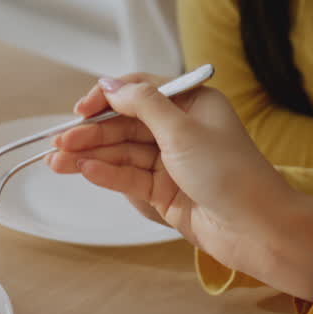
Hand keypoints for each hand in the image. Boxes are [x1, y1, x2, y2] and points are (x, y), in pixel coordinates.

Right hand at [47, 78, 312, 299]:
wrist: (256, 229)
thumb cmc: (230, 173)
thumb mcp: (183, 130)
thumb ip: (142, 104)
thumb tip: (109, 84)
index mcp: (192, 103)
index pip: (139, 91)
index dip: (106, 98)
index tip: (80, 110)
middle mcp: (180, 129)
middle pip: (124, 124)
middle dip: (91, 133)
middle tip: (58, 144)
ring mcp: (170, 161)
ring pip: (121, 153)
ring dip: (90, 156)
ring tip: (56, 162)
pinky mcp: (163, 191)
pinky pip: (128, 177)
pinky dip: (106, 174)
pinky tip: (84, 172)